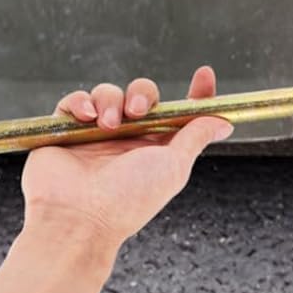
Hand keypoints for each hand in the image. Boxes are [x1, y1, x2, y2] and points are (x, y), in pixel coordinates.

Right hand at [21, 66, 232, 252]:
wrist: (77, 219)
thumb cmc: (127, 200)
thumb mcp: (172, 167)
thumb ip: (195, 138)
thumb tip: (226, 122)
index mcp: (153, 149)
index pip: (176, 113)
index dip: (193, 93)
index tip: (205, 73)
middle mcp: (126, 139)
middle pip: (141, 95)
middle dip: (142, 94)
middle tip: (136, 110)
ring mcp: (94, 134)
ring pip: (107, 93)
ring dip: (110, 101)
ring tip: (106, 125)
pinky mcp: (66, 131)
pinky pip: (75, 101)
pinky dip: (81, 101)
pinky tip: (86, 117)